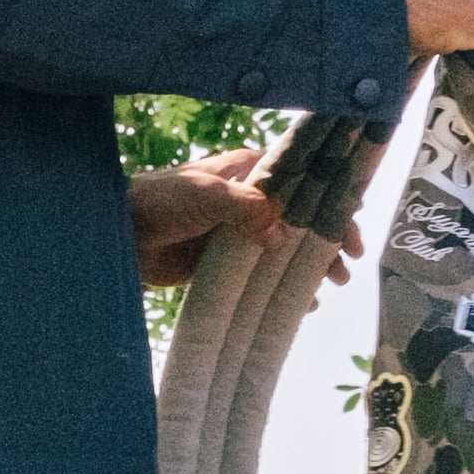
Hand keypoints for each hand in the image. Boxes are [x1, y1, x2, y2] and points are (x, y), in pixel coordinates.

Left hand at [131, 142, 359, 290]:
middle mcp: (251, 199)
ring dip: (310, 263)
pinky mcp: (227, 261)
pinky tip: (302, 302)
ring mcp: (240, 231)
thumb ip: (246, 208)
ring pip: (287, 247)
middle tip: (347, 264)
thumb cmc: (163, 201)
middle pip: (302, 217)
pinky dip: (284, 285)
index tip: (352, 223)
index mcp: (250, 171)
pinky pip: (264, 273)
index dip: (330, 200)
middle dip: (327, 239)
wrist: (121, 233)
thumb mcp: (207, 194)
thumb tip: (280, 234)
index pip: (303, 181)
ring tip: (332, 284)